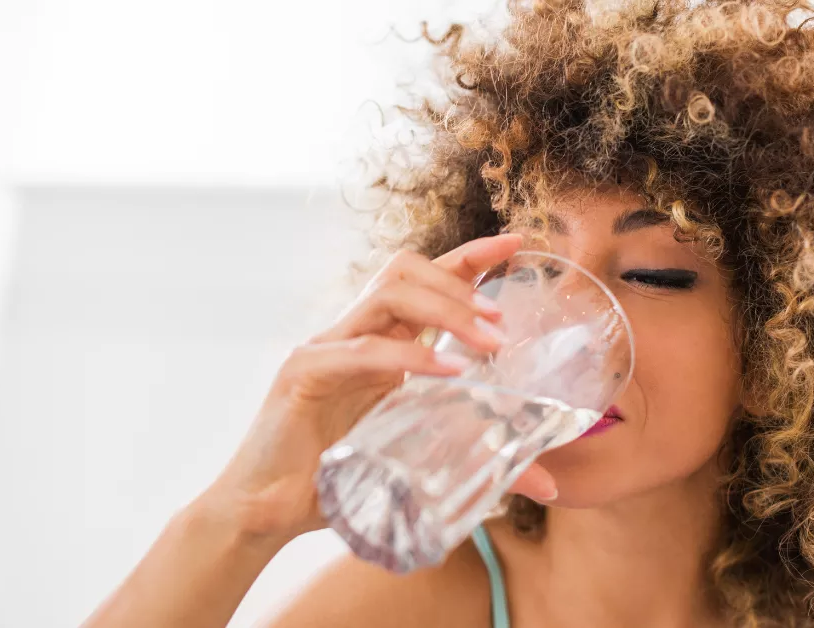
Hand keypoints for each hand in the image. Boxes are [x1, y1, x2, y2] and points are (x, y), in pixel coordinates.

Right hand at [202, 234, 558, 541]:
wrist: (267, 512)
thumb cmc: (338, 480)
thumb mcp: (418, 460)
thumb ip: (477, 459)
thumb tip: (546, 481)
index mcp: (378, 342)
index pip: (425, 279)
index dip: (471, 256)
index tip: (519, 243)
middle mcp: (352, 333)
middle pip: (406, 270)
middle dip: (461, 282)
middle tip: (504, 320)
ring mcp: (325, 347)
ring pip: (386, 294)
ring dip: (445, 309)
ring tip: (487, 340)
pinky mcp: (303, 374)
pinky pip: (363, 352)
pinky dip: (409, 357)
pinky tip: (447, 374)